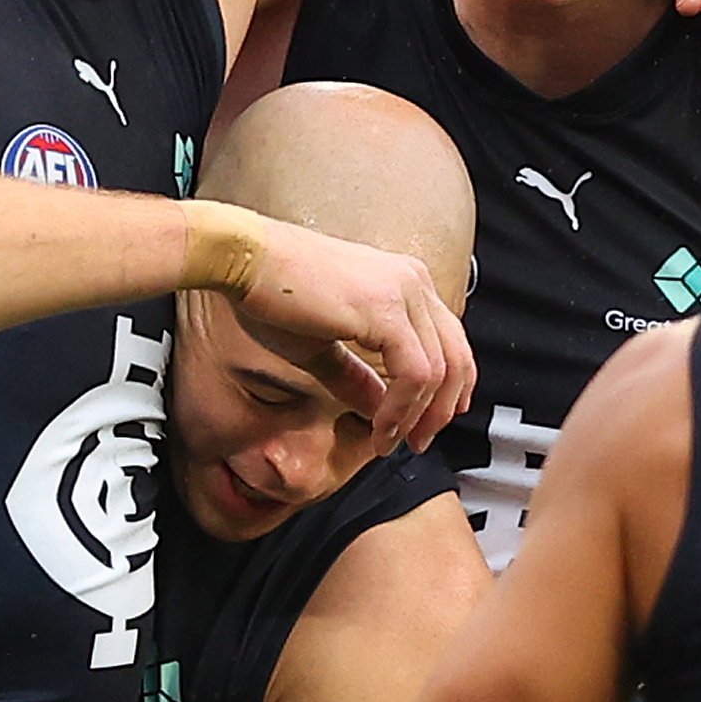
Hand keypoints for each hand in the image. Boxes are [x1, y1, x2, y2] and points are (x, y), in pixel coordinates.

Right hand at [232, 222, 473, 452]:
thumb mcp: (320, 347)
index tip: (431, 421)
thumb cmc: (270, 294)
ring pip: (439, 370)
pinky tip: (382, 427)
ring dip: (418, 416)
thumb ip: (354, 378)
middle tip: (418, 441)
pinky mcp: (386, 308)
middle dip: (442, 409)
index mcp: (403, 281)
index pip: (449, 341)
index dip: (450, 388)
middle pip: (456, 357)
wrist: (244, 260)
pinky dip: (402, 408)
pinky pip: (415, 372)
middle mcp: (413, 280)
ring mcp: (403, 290)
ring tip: (390, 440)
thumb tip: (377, 411)